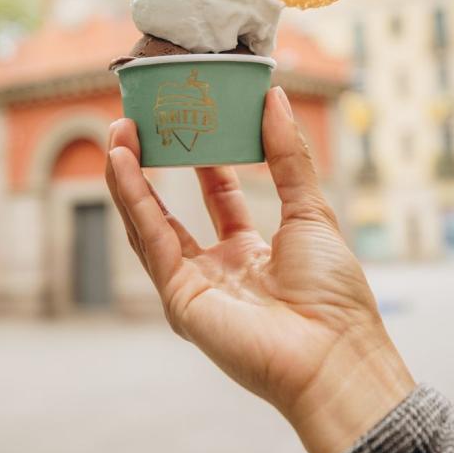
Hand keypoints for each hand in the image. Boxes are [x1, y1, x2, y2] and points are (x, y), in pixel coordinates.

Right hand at [105, 86, 414, 452]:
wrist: (334, 354)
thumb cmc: (334, 295)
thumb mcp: (312, 211)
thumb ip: (289, 157)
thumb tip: (275, 98)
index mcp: (253, 254)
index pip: (220, 198)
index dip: (203, 159)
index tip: (195, 117)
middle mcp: (218, 271)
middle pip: (174, 210)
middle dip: (155, 167)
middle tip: (141, 119)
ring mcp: (194, 287)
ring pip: (150, 224)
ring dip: (130, 178)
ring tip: (119, 132)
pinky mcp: (179, 299)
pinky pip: (151, 241)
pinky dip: (134, 200)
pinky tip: (123, 163)